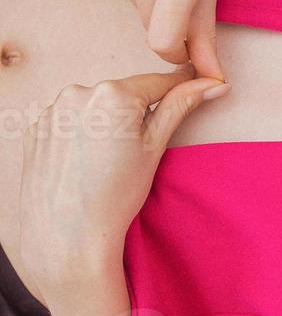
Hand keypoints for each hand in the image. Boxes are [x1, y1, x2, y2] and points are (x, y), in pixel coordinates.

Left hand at [15, 66, 227, 305]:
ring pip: (94, 106)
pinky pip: (69, 120)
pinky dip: (81, 132)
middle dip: (136, 111)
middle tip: (140, 147)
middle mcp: (78, 92)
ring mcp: (52, 110)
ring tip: (108, 159)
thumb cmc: (115, 194)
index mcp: (113, 94)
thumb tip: (212, 83)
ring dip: (106, 121)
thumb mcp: (155, 148)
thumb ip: (180, 106)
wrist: (66, 234)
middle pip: (123, 93)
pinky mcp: (35, 127)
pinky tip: (85, 160)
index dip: (180, 87)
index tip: (197, 87)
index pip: (157, 81)